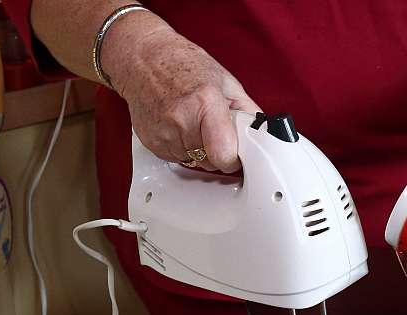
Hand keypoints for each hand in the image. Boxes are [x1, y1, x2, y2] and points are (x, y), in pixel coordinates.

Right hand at [104, 26, 260, 172]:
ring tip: (194, 124)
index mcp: (205, 102)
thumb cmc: (183, 64)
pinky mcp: (152, 143)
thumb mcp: (225, 81)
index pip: (224, 154)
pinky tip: (179, 127)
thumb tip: (262, 132)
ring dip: (199, 151)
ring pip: (194, 162)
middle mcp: (182, 119)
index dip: (233, 159)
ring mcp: (164, 133)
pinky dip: (182, 148)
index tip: (236, 154)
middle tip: (213, 130)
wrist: (143, 59)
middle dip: (217, 151)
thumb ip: (247, 110)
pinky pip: (177, 159)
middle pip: (210, 161)